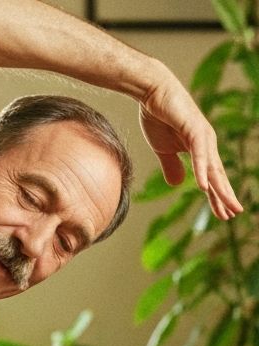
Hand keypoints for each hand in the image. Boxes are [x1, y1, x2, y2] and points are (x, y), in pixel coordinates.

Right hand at [138, 74, 242, 220]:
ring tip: (227, 206)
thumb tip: (178, 184)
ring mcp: (202, 136)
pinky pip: (199, 155)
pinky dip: (202, 171)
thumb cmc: (158, 117)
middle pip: (218, 175)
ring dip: (220, 188)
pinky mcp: (194, 129)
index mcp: (200, 149)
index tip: (223, 213)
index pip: (211, 177)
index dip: (217, 195)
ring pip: (213, 168)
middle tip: (233, 214)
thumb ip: (171, 166)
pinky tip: (205, 186)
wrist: (152, 92)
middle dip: (225, 196)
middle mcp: (206, 143)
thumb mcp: (162, 149)